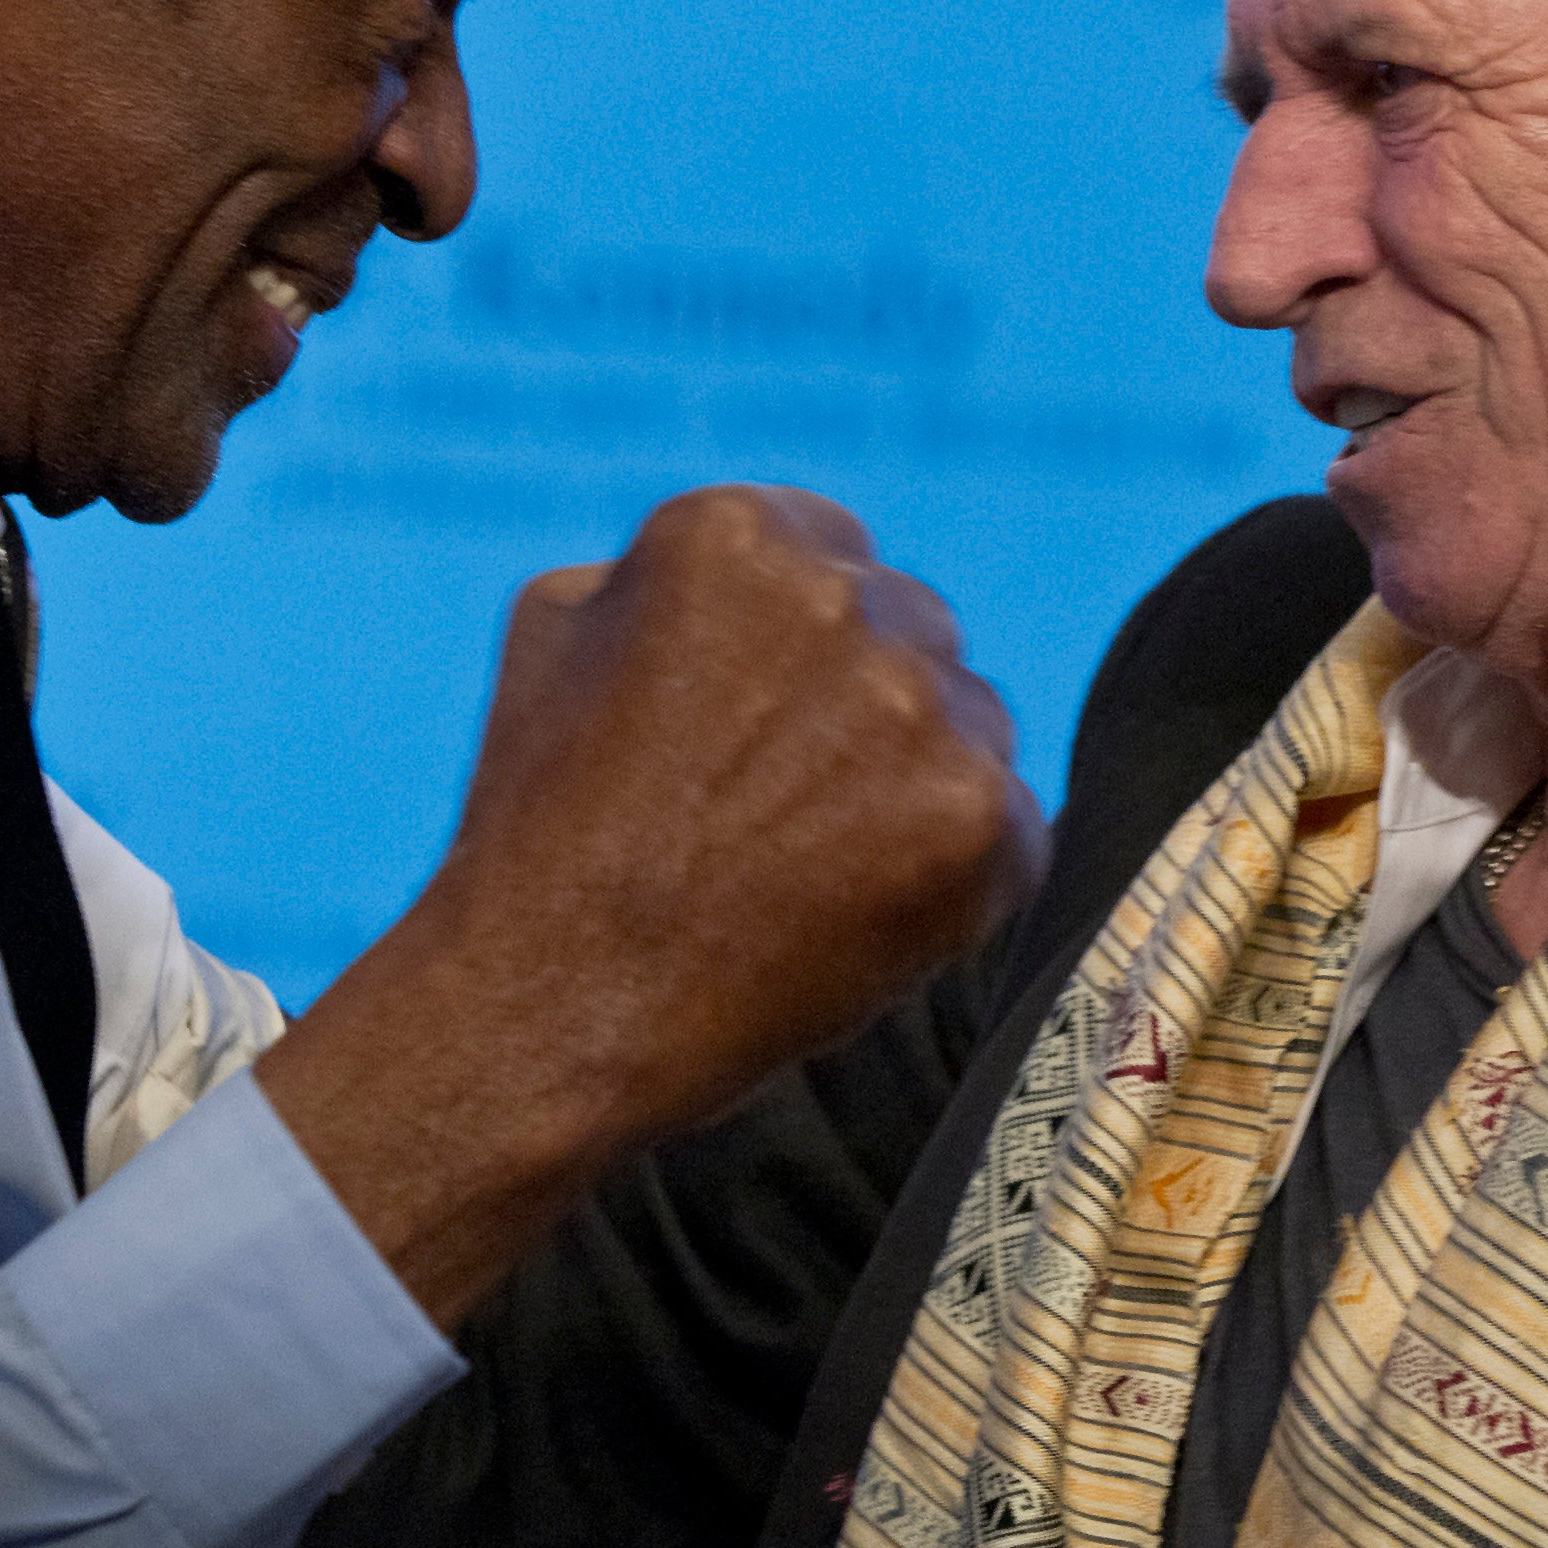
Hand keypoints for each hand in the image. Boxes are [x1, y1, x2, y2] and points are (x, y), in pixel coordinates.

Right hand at [258, 485, 1042, 1323]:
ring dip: (917, 776)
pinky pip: (1007, 823)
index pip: (832, 548)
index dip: (797, 641)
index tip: (759, 711)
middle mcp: (842, 604)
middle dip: (864, 700)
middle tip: (783, 799)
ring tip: (809, 863)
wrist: (555, 1010)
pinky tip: (858, 914)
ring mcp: (923, 715)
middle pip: (912, 626)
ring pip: (970, 720)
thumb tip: (769, 567)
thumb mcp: (554, 633)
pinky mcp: (982, 824)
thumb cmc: (540, 825)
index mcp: (734, 536)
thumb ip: (666, 572)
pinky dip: (952, 873)